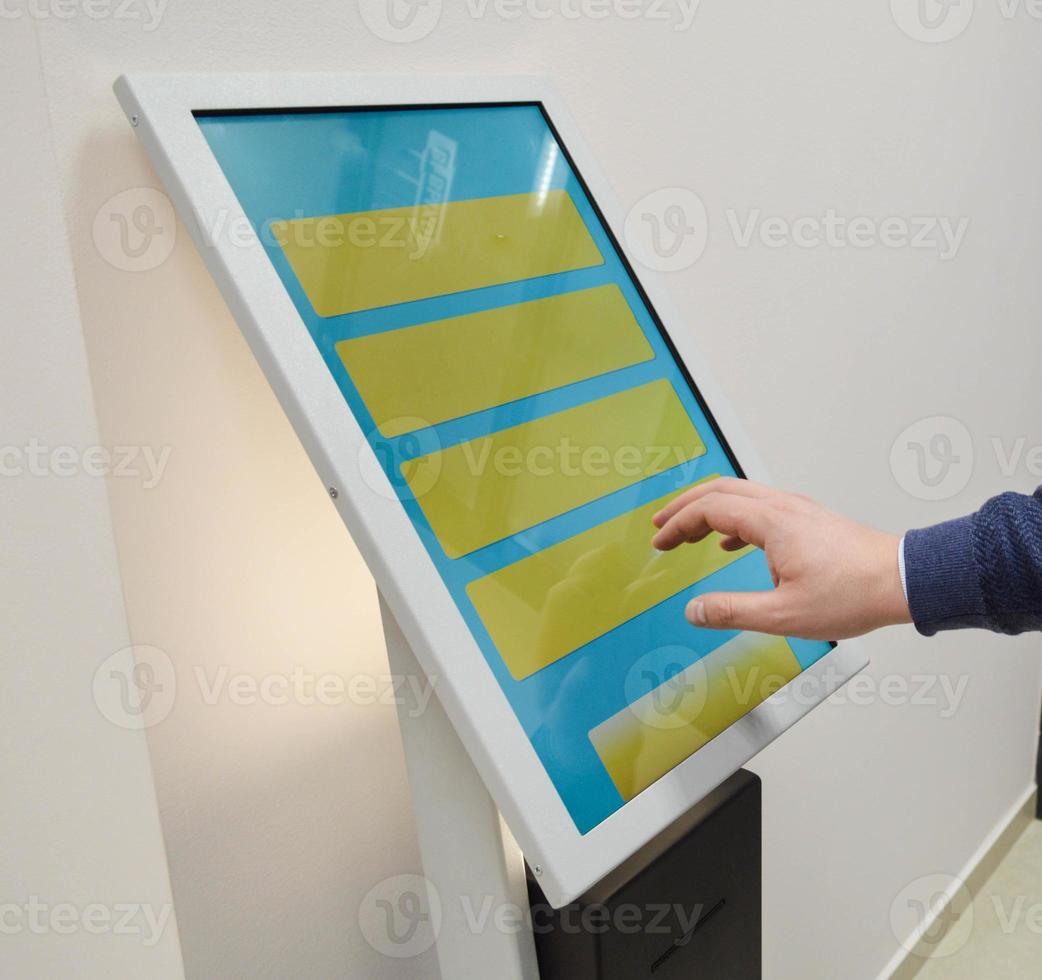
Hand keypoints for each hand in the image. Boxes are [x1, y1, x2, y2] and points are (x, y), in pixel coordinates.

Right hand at [651, 477, 910, 639]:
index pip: (710, 509)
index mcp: (772, 523)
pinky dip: (734, 518)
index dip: (679, 524)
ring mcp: (797, 510)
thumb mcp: (784, 614)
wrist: (903, 580)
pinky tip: (731, 543)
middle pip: (720, 490)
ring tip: (689, 532)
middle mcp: (783, 507)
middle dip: (685, 506)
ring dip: (709, 509)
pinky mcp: (809, 520)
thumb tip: (694, 611)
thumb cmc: (853, 594)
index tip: (660, 542)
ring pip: (741, 495)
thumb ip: (732, 611)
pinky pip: (760, 507)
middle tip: (662, 525)